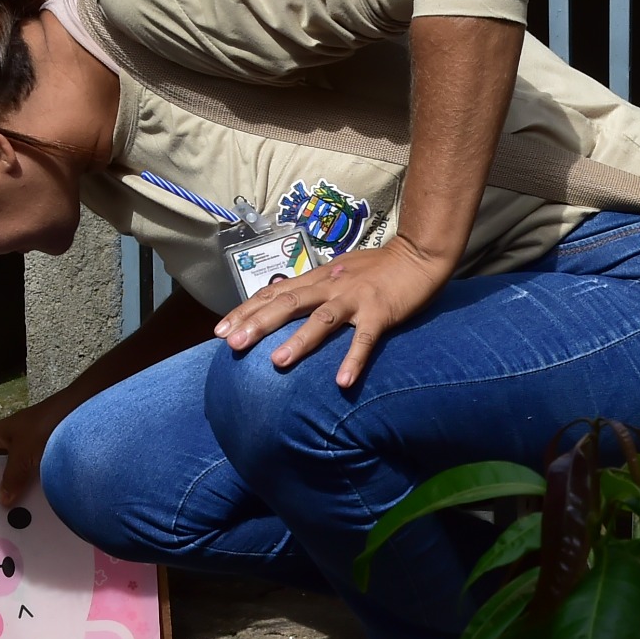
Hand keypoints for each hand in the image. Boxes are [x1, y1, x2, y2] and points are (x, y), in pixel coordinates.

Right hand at [0, 394, 77, 505]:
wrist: (84, 408)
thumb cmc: (46, 427)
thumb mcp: (23, 454)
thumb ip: (11, 477)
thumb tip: (2, 499)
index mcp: (1, 435)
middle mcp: (17, 439)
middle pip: (8, 469)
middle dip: (10, 489)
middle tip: (10, 514)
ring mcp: (36, 445)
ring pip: (27, 472)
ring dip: (29, 488)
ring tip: (28, 513)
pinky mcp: (54, 450)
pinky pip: (44, 471)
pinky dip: (45, 482)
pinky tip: (46, 500)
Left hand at [213, 237, 452, 388]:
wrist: (418, 255)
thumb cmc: (378, 267)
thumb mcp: (339, 272)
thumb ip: (314, 288)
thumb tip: (286, 302)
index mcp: (318, 278)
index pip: (274, 293)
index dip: (247, 310)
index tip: (220, 330)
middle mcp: (330, 287)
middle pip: (288, 303)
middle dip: (258, 323)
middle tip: (232, 344)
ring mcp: (355, 299)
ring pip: (322, 320)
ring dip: (300, 341)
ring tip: (277, 362)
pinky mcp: (380, 313)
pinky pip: (365, 339)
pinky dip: (353, 360)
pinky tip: (343, 383)